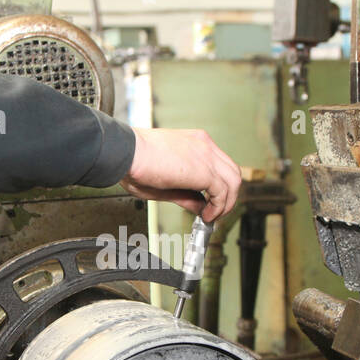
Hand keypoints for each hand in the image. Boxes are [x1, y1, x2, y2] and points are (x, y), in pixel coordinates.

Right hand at [121, 127, 241, 222]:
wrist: (125, 152)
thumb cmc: (134, 162)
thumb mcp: (165, 181)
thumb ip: (186, 194)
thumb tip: (200, 207)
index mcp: (195, 142)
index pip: (220, 165)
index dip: (219, 187)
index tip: (210, 203)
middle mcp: (204, 145)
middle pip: (232, 172)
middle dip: (228, 197)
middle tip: (216, 213)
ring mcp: (206, 155)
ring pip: (234, 182)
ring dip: (226, 204)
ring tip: (212, 217)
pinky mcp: (204, 170)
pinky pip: (223, 192)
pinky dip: (218, 207)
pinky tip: (206, 216)